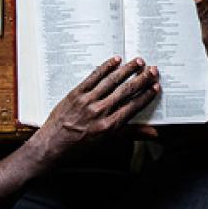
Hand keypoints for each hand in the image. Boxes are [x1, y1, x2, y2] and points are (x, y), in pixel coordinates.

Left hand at [27, 56, 160, 166]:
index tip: (156, 87)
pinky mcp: (76, 93)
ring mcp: (87, 101)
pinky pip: (93, 77)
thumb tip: (153, 133)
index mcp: (109, 126)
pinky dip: (105, 67)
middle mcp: (100, 112)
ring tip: (138, 62)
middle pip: (126, 91)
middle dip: (142, 79)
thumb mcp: (107, 143)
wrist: (51, 146)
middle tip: (153, 70)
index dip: (146, 96)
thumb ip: (131, 134)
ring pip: (112, 81)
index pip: (133, 107)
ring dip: (127, 70)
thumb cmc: (79, 147)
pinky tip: (115, 61)